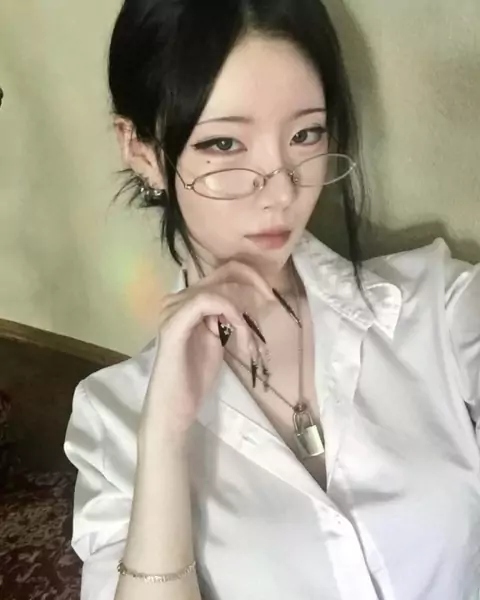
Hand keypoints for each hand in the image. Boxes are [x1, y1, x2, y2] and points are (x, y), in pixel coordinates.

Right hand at [139, 261, 274, 440]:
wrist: (175, 406)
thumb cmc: (194, 377)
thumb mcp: (216, 338)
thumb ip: (224, 317)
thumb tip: (241, 303)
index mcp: (185, 301)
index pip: (221, 274)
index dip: (250, 277)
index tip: (269, 295)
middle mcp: (177, 299)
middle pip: (223, 273)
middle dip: (253, 284)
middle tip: (271, 300)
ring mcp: (173, 309)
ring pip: (221, 291)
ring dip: (243, 316)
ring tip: (248, 344)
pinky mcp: (174, 323)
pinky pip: (210, 302)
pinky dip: (232, 316)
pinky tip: (240, 337)